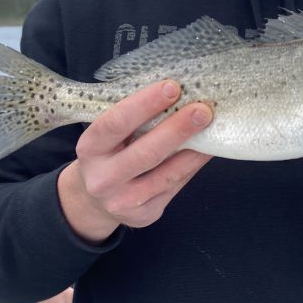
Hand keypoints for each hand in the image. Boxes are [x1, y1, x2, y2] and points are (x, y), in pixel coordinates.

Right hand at [57, 80, 213, 242]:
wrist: (94, 201)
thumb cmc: (109, 154)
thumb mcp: (108, 136)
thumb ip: (133, 120)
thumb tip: (177, 94)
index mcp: (90, 149)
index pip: (116, 123)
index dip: (145, 104)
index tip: (172, 87)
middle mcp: (103, 178)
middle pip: (146, 153)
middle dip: (177, 129)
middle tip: (203, 110)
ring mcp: (122, 201)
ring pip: (167, 174)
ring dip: (194, 150)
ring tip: (212, 129)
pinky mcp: (143, 215)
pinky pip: (175, 187)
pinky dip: (192, 167)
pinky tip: (205, 151)